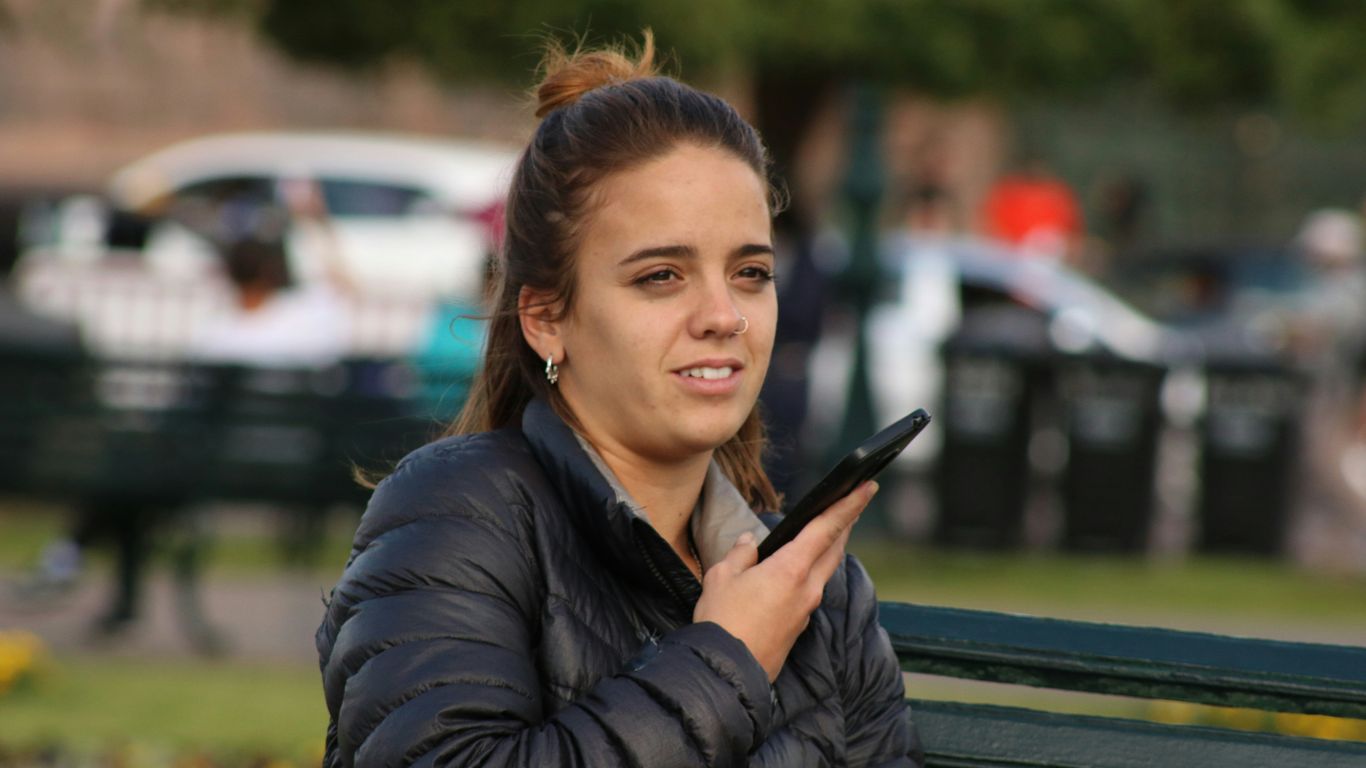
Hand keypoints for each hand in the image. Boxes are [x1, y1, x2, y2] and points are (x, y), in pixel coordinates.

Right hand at [693, 480, 877, 680]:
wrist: (727, 671)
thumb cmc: (722, 621)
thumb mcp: (722, 576)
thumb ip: (741, 554)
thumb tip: (751, 542)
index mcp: (791, 569)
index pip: (828, 528)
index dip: (849, 504)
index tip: (867, 486)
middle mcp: (807, 588)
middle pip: (835, 548)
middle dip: (845, 522)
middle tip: (852, 502)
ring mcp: (806, 609)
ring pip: (825, 569)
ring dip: (830, 547)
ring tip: (828, 530)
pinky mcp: (799, 625)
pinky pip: (811, 589)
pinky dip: (811, 570)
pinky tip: (797, 568)